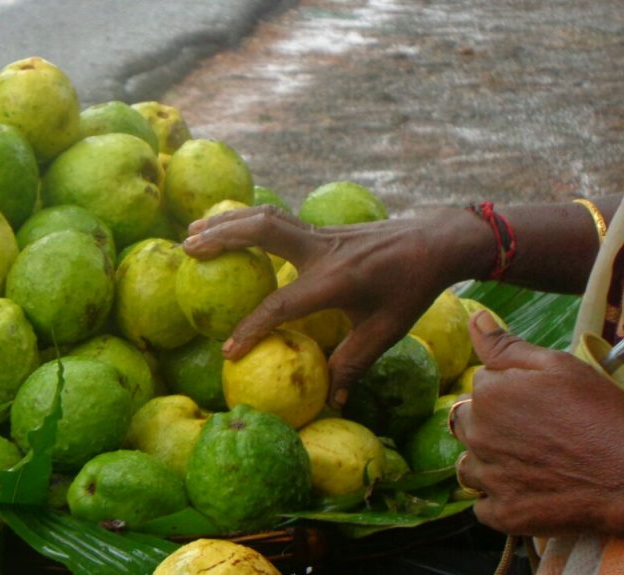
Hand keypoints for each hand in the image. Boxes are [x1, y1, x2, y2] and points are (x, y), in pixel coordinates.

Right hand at [183, 205, 486, 406]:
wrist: (436, 241)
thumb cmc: (411, 289)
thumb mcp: (386, 331)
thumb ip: (353, 363)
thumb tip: (331, 400)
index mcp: (337, 279)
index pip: (283, 304)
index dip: (254, 328)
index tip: (228, 351)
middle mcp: (323, 249)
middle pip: (262, 231)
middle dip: (222, 239)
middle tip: (187, 251)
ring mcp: (320, 232)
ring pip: (266, 216)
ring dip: (227, 221)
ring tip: (192, 232)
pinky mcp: (321, 228)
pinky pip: (276, 219)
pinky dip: (246, 220)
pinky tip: (228, 227)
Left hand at [451, 312, 623, 538]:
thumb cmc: (598, 413)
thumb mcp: (558, 366)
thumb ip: (507, 345)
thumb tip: (473, 317)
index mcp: (487, 395)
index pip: (481, 385)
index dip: (509, 390)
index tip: (538, 402)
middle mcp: (476, 435)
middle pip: (466, 423)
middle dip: (489, 424)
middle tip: (533, 433)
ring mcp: (487, 478)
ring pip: (469, 465)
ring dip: (487, 462)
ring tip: (527, 462)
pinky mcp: (501, 514)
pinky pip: (481, 505)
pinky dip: (496, 500)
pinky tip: (524, 491)